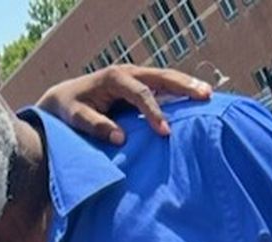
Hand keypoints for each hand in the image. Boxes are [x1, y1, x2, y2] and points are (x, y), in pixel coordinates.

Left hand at [36, 64, 212, 144]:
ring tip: (208, 94)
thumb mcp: (76, 119)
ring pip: (165, 78)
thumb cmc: (70, 109)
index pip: (141, 94)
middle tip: (204, 96)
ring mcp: (136, 76)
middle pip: (160, 77)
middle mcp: (128, 72)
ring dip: (186, 85)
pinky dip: (179, 89)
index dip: (154, 113)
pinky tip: (196, 96)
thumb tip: (121, 138)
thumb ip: (96, 126)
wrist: (64, 98)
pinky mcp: (139, 84)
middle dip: (183, 86)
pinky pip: (162, 85)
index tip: (165, 132)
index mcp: (114, 78)